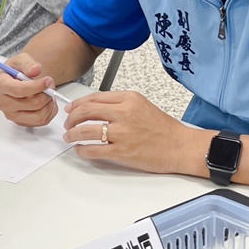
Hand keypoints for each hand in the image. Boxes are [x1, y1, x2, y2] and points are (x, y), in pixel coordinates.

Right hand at [0, 53, 57, 126]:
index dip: (37, 86)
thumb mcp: (21, 59)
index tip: (48, 80)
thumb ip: (28, 63)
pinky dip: (50, 112)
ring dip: (49, 104)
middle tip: (51, 85)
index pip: (19, 90)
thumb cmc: (16, 70)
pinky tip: (49, 102)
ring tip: (50, 93)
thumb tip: (36, 69)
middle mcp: (3, 103)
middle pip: (32, 104)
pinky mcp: (20, 122)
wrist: (15, 80)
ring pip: (38, 116)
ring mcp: (11, 115)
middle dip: (47, 94)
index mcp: (0, 85)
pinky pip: (41, 122)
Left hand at [62, 91, 200, 173]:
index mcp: (129, 99)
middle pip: (86, 111)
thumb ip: (120, 104)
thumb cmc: (164, 129)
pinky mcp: (122, 151)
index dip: (78, 104)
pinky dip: (82, 150)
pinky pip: (93, 150)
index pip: (95, 97)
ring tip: (69, 137)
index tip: (71, 109)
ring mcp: (122, 133)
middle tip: (67, 123)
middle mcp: (124, 113)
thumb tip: (95, 108)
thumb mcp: (142, 105)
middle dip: (71, 118)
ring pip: (86, 130)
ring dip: (73, 134)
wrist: (180, 147)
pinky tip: (80, 149)